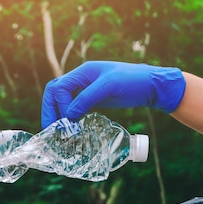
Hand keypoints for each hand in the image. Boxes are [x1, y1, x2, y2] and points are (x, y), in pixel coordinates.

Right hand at [41, 61, 185, 127]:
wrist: (153, 86)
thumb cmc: (134, 81)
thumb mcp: (110, 86)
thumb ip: (87, 98)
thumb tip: (68, 115)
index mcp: (83, 72)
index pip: (59, 87)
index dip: (60, 105)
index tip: (69, 120)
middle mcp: (82, 79)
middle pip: (55, 92)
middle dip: (50, 110)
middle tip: (50, 129)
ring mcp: (87, 89)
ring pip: (63, 100)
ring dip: (58, 114)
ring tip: (59, 131)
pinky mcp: (94, 99)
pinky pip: (74, 107)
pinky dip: (69, 117)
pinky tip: (72, 128)